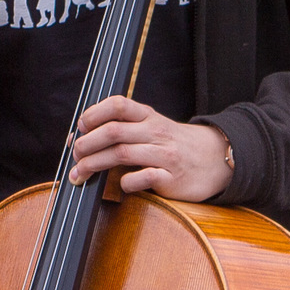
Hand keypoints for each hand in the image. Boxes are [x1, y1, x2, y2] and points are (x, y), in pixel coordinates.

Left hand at [66, 96, 234, 202]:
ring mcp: (165, 155)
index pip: (119, 104)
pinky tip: (120, 185)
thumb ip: (120, 130)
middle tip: (75, 156)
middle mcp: (156, 132)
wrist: (214, 160)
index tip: (81, 127)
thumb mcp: (151, 128)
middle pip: (114, 131)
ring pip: (122, 154)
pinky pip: (143, 178)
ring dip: (94, 164)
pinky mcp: (172, 178)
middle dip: (87, 144)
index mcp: (148, 116)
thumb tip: (77, 138)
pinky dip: (126, 182)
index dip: (94, 113)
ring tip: (80, 174)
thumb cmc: (172, 145)